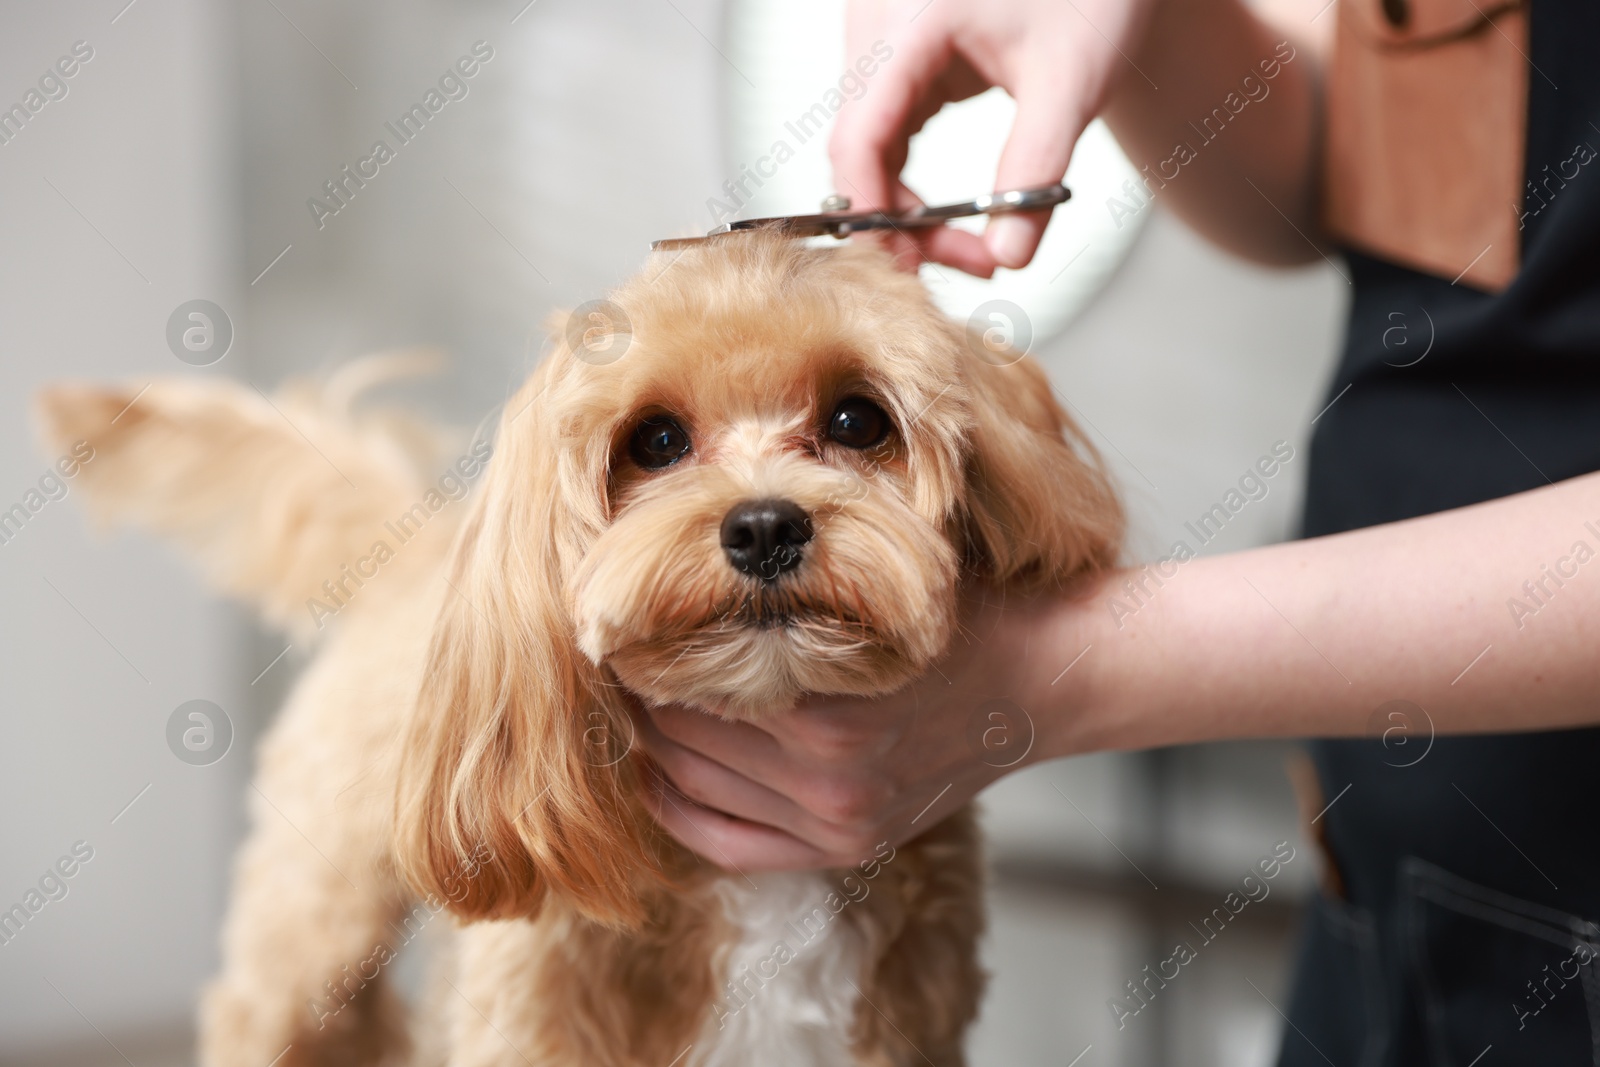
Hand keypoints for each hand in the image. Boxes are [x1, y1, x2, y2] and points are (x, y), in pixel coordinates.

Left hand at [637, 587, 1083, 870]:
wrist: (1043, 680)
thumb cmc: (960, 611)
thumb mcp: (878, 574)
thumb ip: (793, 576)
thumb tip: (693, 546)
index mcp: (830, 710)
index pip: (690, 679)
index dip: (645, 643)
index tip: (624, 612)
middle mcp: (827, 780)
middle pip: (681, 734)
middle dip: (640, 690)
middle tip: (617, 650)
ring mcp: (836, 823)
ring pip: (692, 785)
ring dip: (650, 742)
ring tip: (633, 696)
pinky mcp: (845, 849)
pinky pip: (724, 842)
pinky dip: (676, 808)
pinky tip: (655, 773)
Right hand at [829, 0, 1161, 275]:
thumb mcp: (1070, 84)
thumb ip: (1036, 171)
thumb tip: (1010, 256)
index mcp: (909, 21)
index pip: (859, 134)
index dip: (871, 210)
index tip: (906, 268)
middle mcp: (878, 26)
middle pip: (857, 150)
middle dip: (901, 221)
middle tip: (971, 263)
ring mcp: (881, 42)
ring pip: (866, 149)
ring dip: (904, 208)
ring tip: (971, 246)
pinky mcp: (897, 59)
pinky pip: (883, 134)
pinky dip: (909, 181)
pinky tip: (950, 214)